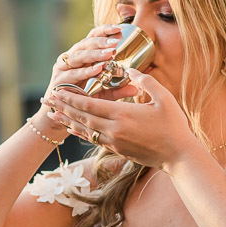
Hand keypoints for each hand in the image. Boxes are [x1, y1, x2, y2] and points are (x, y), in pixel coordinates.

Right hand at [30, 25, 137, 133]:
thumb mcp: (103, 94)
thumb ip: (118, 90)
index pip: (92, 37)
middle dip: (101, 41)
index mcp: (81, 55)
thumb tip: (137, 89)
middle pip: (86, 43)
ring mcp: (62, 68)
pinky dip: (86, 71)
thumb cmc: (82, 100)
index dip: (104, 31)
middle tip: (116, 41)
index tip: (119, 29)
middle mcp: (71, 57)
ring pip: (79, 56)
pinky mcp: (58, 80)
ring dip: (95, 54)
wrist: (62, 114)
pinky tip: (98, 69)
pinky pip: (73, 73)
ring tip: (110, 53)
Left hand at [46, 68, 197, 170]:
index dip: (71, 98)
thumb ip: (146, 82)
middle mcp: (113, 130)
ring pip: (84, 130)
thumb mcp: (163, 98)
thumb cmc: (174, 125)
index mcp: (122, 115)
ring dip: (67, 121)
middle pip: (81, 117)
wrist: (177, 156)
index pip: (89, 105)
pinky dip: (80, 133)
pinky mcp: (116, 150)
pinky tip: (71, 129)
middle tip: (48, 99)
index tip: (58, 91)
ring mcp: (114, 142)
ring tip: (52, 114)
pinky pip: (93, 139)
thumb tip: (130, 70)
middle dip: (63, 108)